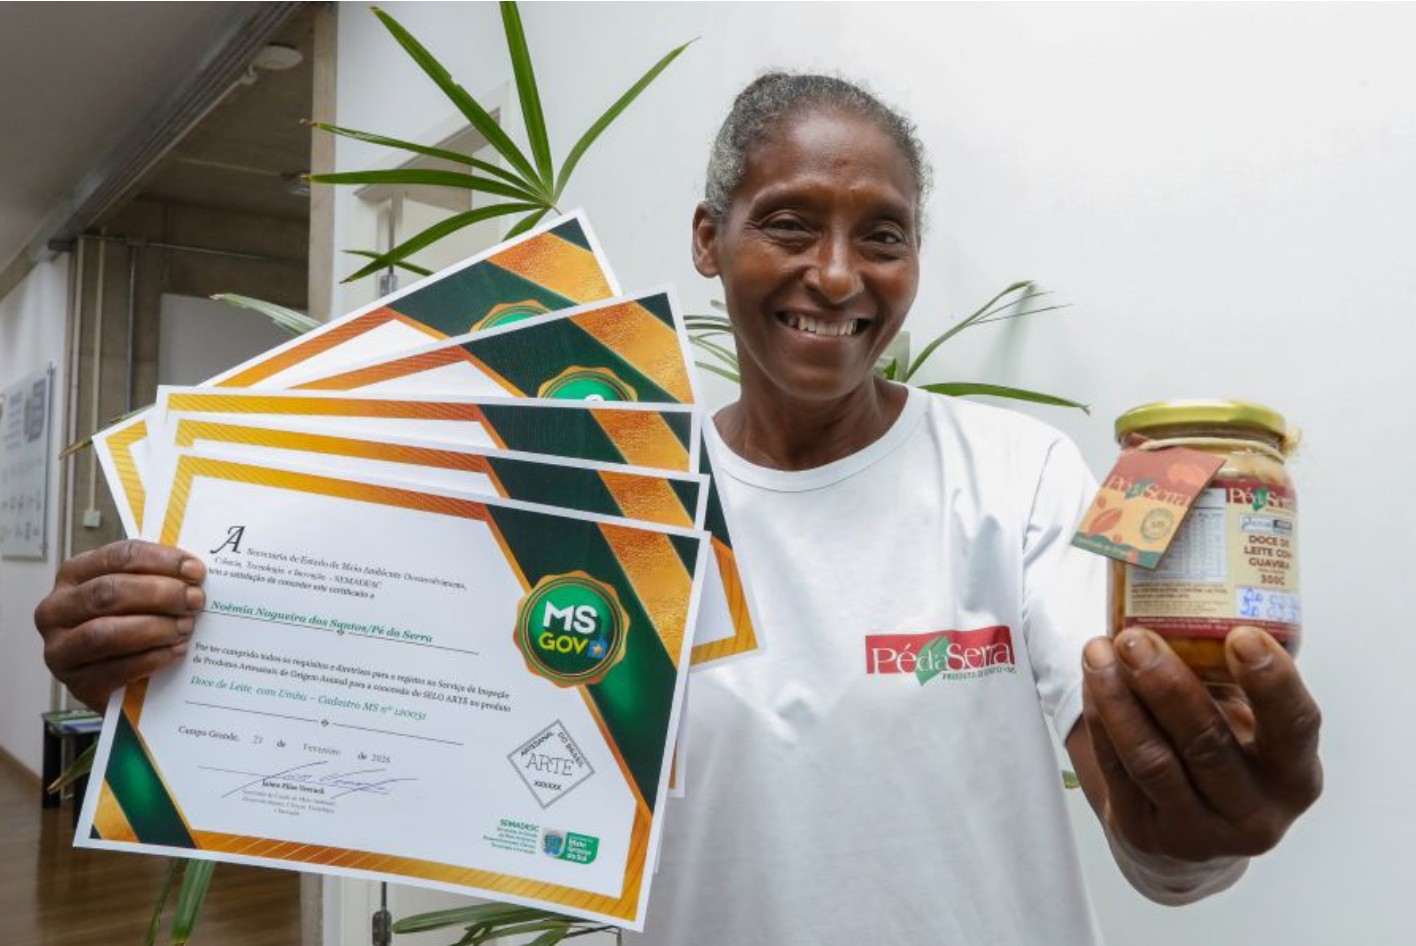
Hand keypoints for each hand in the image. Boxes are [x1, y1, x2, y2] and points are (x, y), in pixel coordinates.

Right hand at [34, 539, 205, 711]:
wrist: (117, 682)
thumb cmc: (128, 624)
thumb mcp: (135, 594)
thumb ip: (157, 578)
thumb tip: (194, 571)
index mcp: (74, 575)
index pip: (117, 557)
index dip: (160, 560)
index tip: (194, 569)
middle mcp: (57, 609)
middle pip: (109, 592)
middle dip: (160, 594)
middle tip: (195, 600)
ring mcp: (61, 649)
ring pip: (108, 633)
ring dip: (156, 628)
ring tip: (186, 627)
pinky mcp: (77, 684)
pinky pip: (117, 669)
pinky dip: (153, 658)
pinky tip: (175, 651)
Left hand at [1077, 626, 1321, 862]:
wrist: (1196, 832)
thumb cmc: (1230, 755)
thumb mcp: (1253, 727)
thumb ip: (1235, 679)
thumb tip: (1189, 583)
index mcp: (1294, 776)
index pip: (1294, 728)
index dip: (1271, 683)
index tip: (1242, 634)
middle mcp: (1254, 812)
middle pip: (1207, 744)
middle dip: (1166, 685)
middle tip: (1135, 637)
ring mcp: (1197, 832)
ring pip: (1151, 760)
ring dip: (1119, 699)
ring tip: (1099, 650)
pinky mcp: (1145, 833)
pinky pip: (1115, 769)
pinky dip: (1100, 720)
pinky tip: (1093, 680)